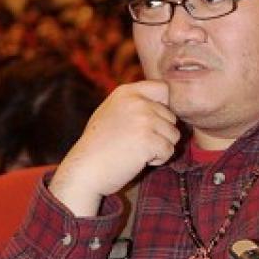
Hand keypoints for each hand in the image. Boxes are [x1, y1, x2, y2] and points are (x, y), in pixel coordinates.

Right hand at [49, 81, 180, 214]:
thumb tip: (165, 103)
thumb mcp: (112, 112)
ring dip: (160, 147)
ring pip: (173, 135)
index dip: (164, 107)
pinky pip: (169, 151)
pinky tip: (138, 160)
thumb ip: (134, 104)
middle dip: (160, 133)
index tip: (151, 122)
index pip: (164, 89)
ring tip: (137, 151)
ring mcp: (144, 120)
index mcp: (127, 92)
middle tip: (136, 143)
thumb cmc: (99, 145)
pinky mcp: (148, 140)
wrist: (85, 169)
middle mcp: (138, 102)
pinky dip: (158, 160)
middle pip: (171, 117)